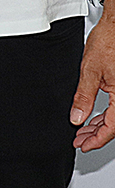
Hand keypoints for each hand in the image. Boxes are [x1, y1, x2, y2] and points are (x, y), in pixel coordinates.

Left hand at [72, 12, 114, 150]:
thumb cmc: (109, 41)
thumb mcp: (90, 70)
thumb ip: (84, 96)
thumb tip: (76, 118)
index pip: (112, 127)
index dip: (97, 140)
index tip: (83, 146)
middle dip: (96, 135)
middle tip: (79, 141)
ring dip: (100, 126)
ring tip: (82, 131)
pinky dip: (105, 114)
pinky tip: (92, 118)